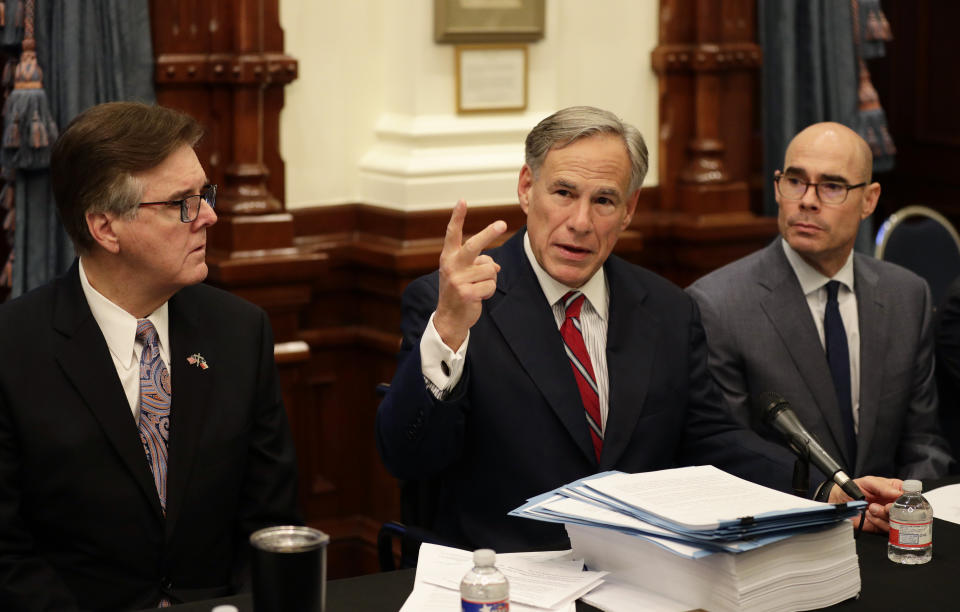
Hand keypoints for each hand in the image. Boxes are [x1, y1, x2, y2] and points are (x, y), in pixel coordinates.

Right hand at [433, 200, 506, 349]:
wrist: (449, 318)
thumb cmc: (459, 291)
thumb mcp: (463, 274)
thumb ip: (477, 264)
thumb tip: (495, 265)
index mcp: (448, 257)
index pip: (452, 233)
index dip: (457, 217)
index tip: (462, 201)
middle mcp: (450, 265)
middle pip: (474, 245)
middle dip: (488, 233)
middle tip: (502, 224)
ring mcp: (457, 280)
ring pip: (490, 270)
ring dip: (490, 279)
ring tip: (478, 287)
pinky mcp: (466, 293)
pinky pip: (491, 285)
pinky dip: (490, 292)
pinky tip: (478, 297)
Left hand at [828, 476, 902, 533]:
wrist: (839, 502)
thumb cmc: (853, 490)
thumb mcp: (867, 482)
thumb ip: (883, 486)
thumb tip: (898, 493)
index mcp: (895, 490)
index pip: (911, 495)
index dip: (908, 498)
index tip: (899, 499)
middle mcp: (895, 504)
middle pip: (909, 511)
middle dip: (896, 509)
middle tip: (886, 507)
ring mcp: (890, 517)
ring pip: (900, 522)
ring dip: (884, 516)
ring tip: (871, 508)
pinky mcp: (883, 527)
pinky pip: (889, 530)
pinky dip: (878, 522)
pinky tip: (869, 515)